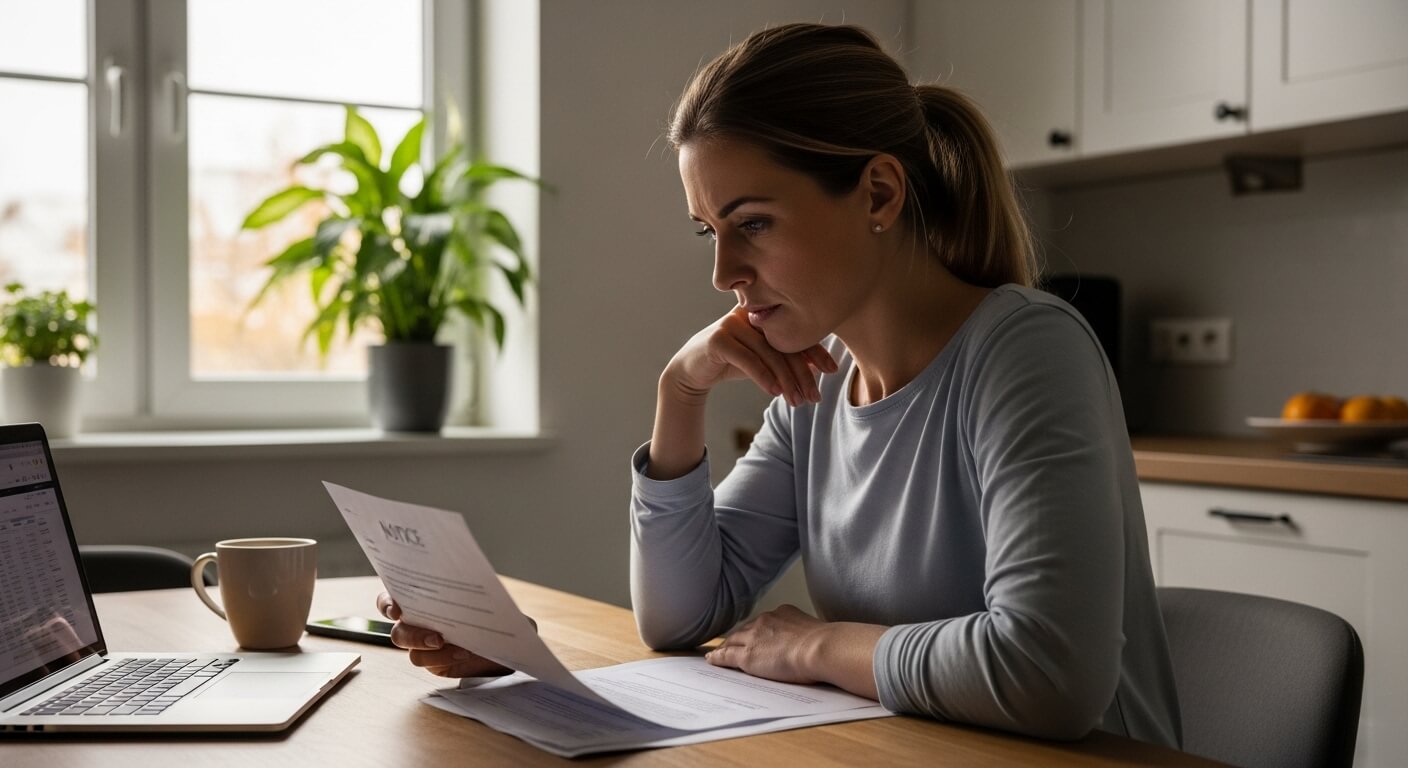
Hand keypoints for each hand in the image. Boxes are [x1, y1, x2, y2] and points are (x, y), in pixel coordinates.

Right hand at [375, 591, 511, 678]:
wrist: (507, 639)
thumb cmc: (493, 612)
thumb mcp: (480, 596)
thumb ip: (470, 591)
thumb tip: (467, 581)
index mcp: (421, 600)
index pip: (390, 600)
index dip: (387, 604)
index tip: (397, 609)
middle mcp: (417, 622)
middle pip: (398, 631)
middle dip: (413, 634)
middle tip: (436, 637)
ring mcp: (424, 645)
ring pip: (411, 651)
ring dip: (429, 649)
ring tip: (451, 644)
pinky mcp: (435, 663)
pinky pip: (429, 663)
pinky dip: (444, 658)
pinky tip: (462, 652)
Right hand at [664, 305, 836, 407]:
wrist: (692, 370)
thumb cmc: (731, 362)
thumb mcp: (763, 360)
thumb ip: (787, 357)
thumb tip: (821, 367)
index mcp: (763, 313)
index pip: (795, 331)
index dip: (815, 351)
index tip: (832, 370)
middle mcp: (749, 313)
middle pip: (784, 344)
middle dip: (802, 373)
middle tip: (814, 397)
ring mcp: (731, 323)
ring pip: (768, 354)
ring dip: (786, 381)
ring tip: (797, 402)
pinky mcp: (717, 339)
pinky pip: (747, 360)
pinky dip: (763, 377)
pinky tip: (775, 393)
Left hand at [705, 604, 827, 684]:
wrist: (821, 648)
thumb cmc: (826, 643)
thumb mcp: (814, 631)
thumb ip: (805, 633)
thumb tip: (809, 641)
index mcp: (782, 613)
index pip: (762, 623)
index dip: (754, 631)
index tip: (751, 635)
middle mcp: (765, 620)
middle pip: (744, 630)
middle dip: (737, 637)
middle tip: (728, 644)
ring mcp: (754, 637)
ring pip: (733, 641)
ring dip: (725, 646)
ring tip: (717, 653)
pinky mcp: (747, 655)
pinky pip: (726, 655)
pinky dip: (718, 657)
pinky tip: (712, 659)